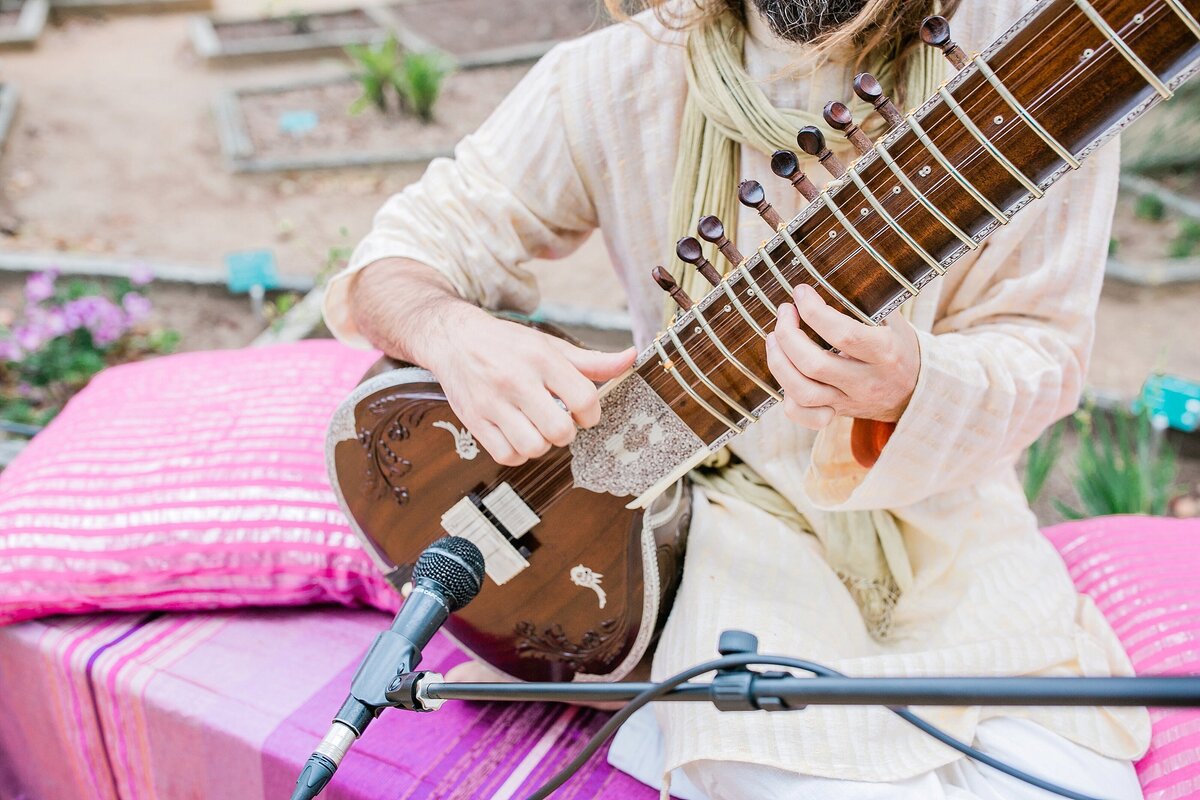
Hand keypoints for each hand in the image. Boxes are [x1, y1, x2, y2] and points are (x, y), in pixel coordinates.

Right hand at [424, 307, 634, 465]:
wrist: (453, 339)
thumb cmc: (506, 344)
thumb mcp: (549, 345)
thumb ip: (591, 360)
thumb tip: (631, 358)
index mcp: (540, 358)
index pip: (584, 398)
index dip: (591, 414)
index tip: (584, 413)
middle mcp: (516, 380)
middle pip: (560, 430)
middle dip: (566, 432)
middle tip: (559, 421)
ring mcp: (492, 403)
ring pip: (533, 446)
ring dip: (541, 443)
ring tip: (536, 427)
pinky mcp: (474, 420)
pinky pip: (507, 455)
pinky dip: (518, 453)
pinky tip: (517, 435)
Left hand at [765, 283, 918, 429]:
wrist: (914, 390)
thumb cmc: (897, 345)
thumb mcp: (893, 320)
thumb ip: (867, 301)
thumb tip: (830, 273)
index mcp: (884, 352)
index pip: (844, 334)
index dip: (815, 312)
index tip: (801, 292)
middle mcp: (866, 381)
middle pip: (814, 365)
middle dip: (789, 334)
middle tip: (785, 311)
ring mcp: (849, 400)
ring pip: (802, 393)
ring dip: (779, 362)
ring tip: (773, 337)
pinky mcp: (836, 412)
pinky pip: (805, 416)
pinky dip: (787, 397)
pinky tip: (786, 371)